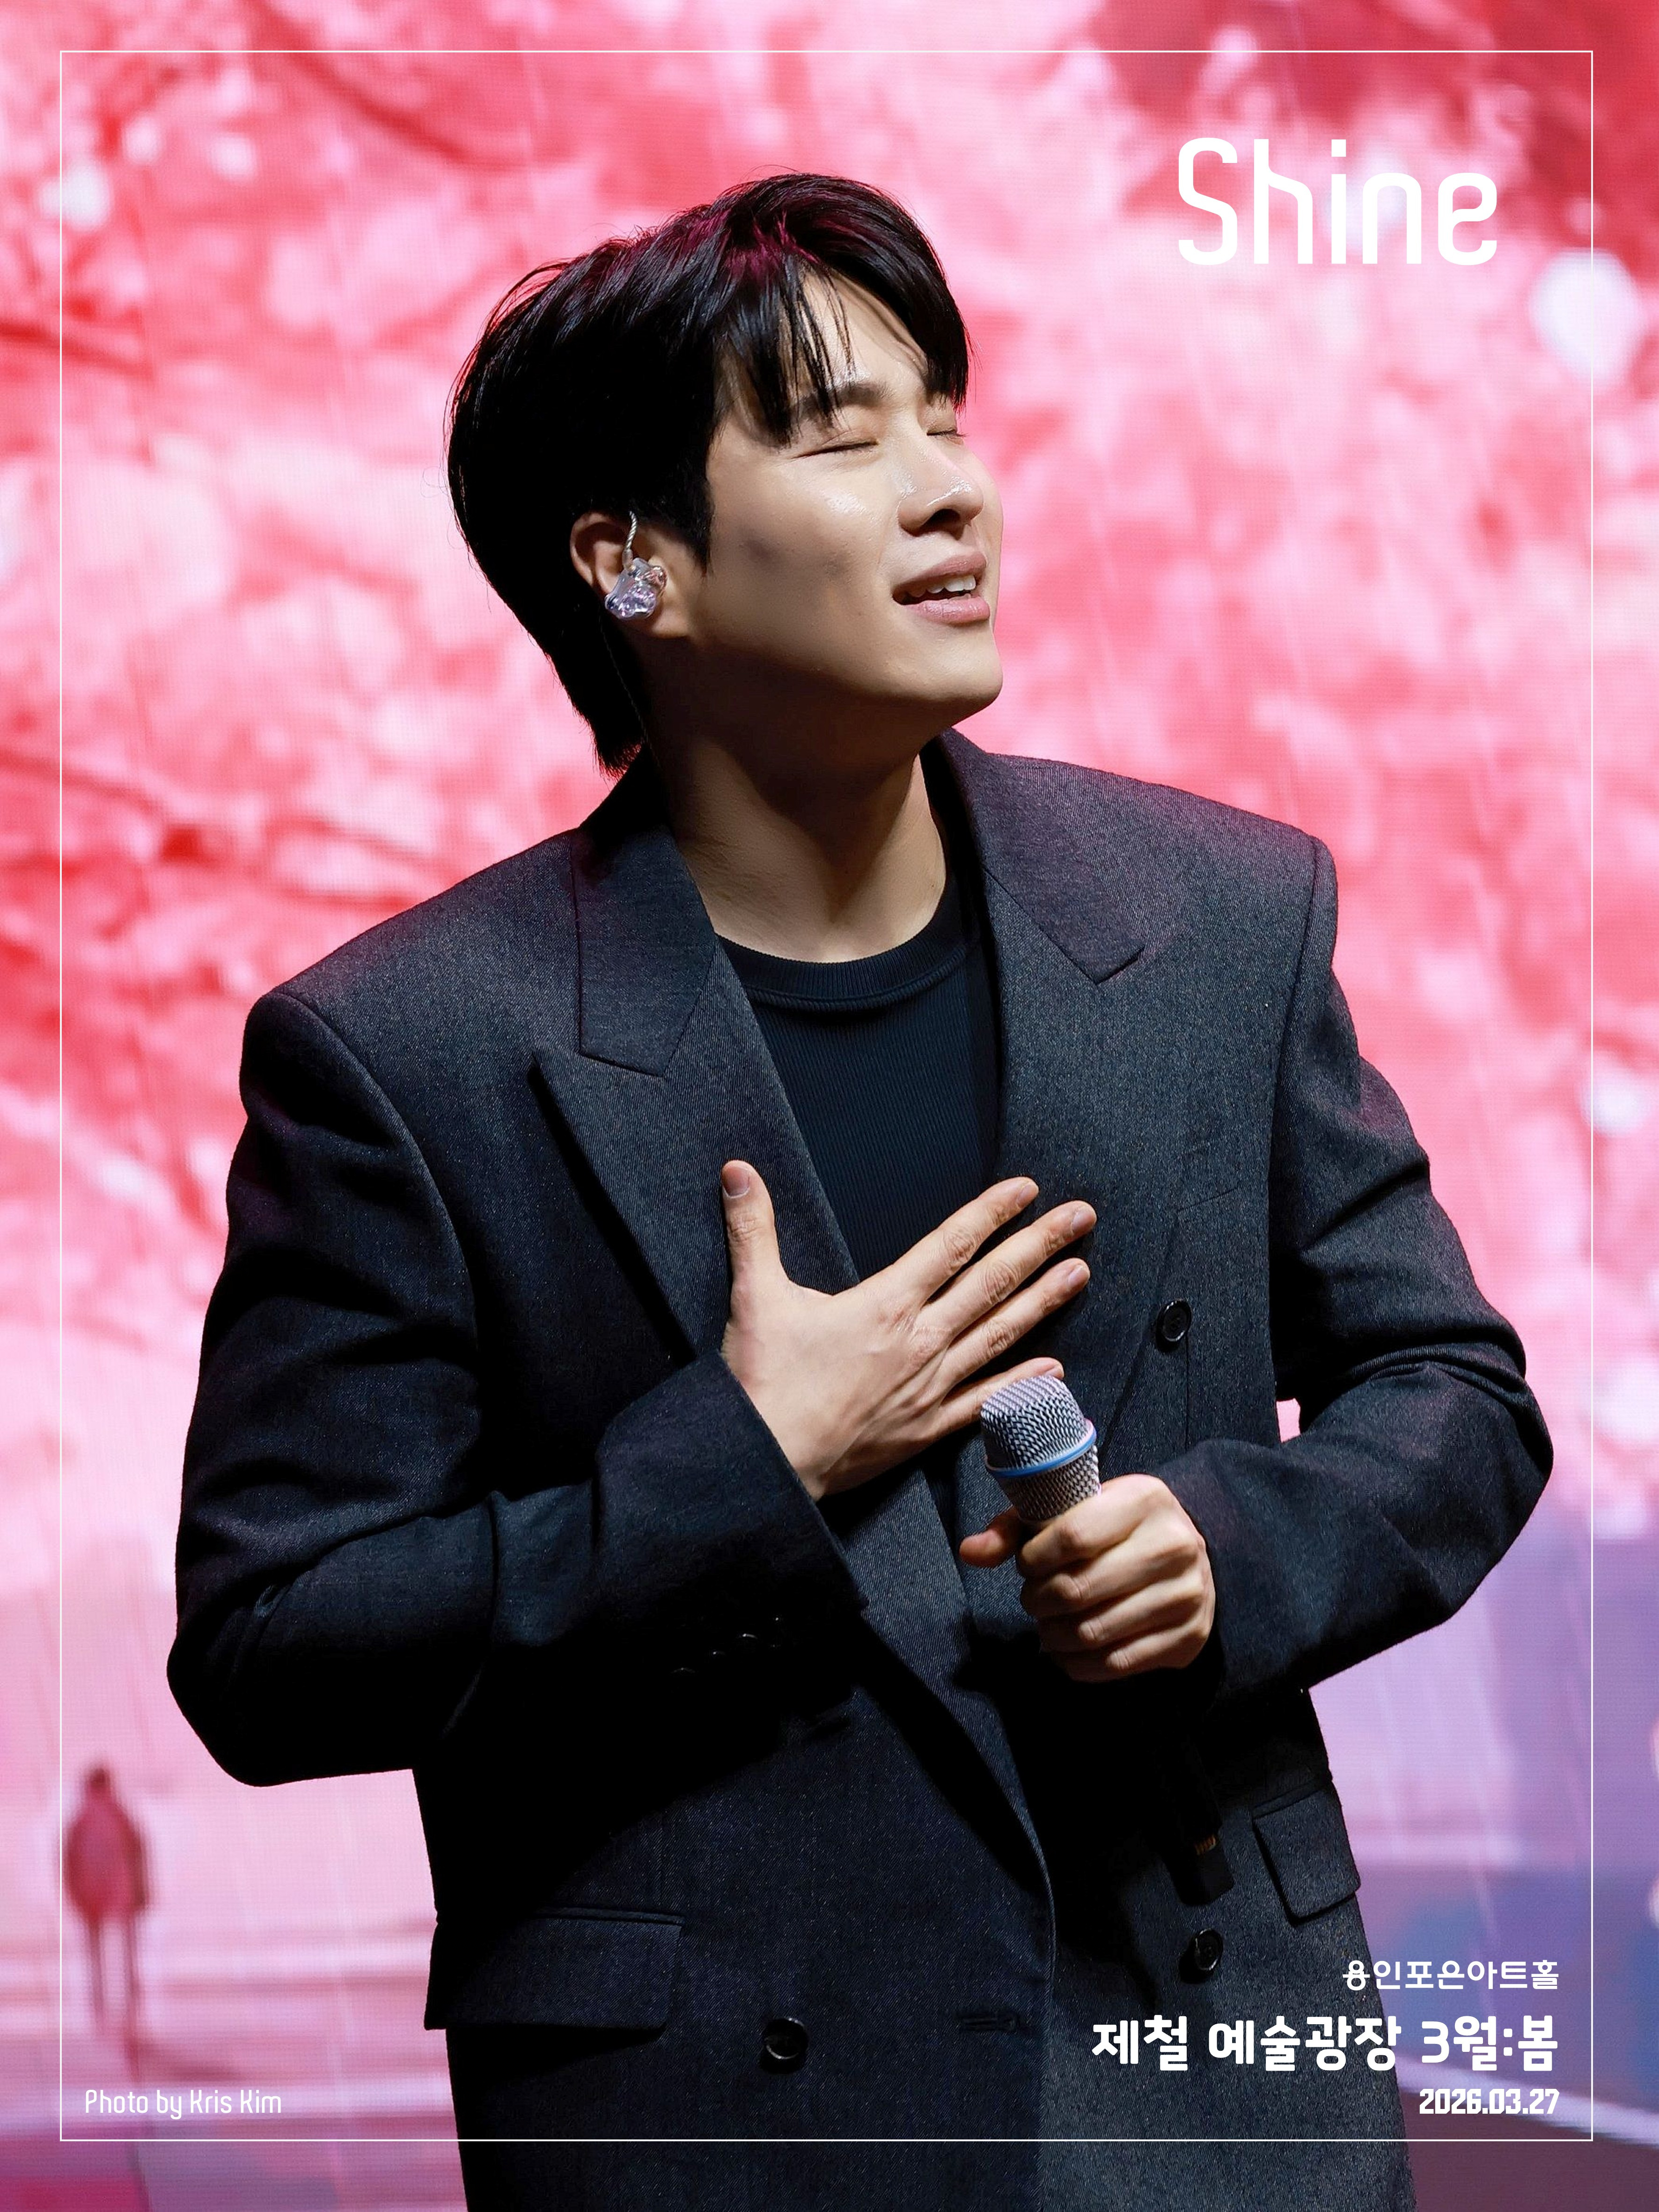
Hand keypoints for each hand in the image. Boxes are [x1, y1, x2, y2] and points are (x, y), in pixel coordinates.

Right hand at [718, 1162, 1094, 1501]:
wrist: (764, 1461)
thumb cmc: (762, 1380)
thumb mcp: (753, 1294)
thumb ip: (752, 1229)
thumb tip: (737, 1171)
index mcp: (884, 1304)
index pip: (950, 1245)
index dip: (990, 1212)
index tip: (1027, 1189)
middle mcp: (918, 1341)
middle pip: (991, 1283)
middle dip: (1039, 1245)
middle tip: (1080, 1218)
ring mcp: (929, 1387)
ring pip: (999, 1335)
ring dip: (1043, 1302)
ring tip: (1080, 1274)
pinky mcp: (926, 1428)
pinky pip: (986, 1402)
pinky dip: (1022, 1384)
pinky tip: (1055, 1368)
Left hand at [958, 1476, 1214, 1680]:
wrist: (1188, 1553)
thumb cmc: (1115, 1526)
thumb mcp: (1074, 1508)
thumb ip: (1017, 1526)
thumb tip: (969, 1551)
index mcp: (1145, 1499)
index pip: (1072, 1535)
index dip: (1034, 1558)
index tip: (1027, 1564)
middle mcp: (1174, 1545)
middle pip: (1078, 1589)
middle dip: (1038, 1601)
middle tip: (1032, 1599)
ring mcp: (1186, 1595)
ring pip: (1093, 1632)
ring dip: (1053, 1636)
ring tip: (1046, 1625)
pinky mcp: (1189, 1637)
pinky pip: (1117, 1664)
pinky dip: (1078, 1664)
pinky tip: (1066, 1651)